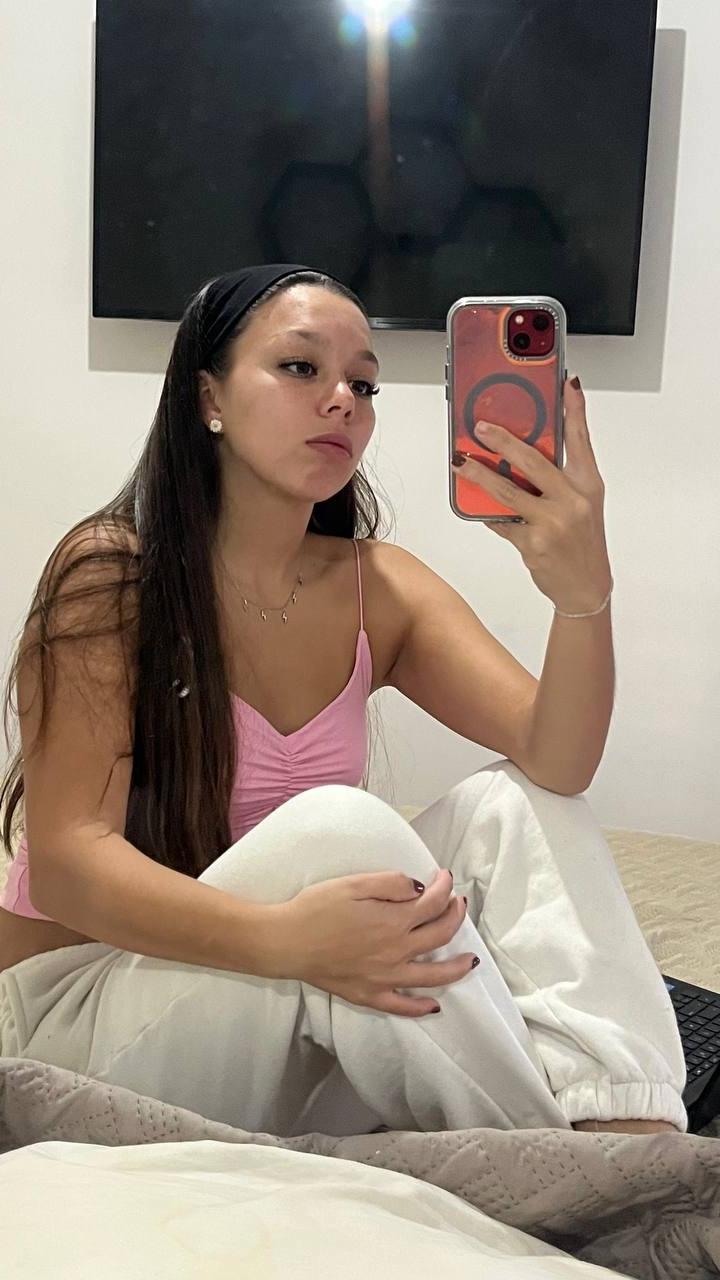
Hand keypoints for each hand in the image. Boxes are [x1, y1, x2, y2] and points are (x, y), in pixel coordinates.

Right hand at [277, 868, 475, 1016]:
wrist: (287, 941)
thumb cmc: (316, 908)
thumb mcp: (354, 883)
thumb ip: (391, 883)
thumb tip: (419, 888)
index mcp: (394, 921)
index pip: (432, 902)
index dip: (444, 886)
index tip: (445, 877)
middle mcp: (396, 951)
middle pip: (440, 935)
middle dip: (455, 916)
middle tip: (458, 904)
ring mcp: (385, 977)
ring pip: (433, 975)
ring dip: (456, 967)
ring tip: (471, 960)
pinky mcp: (369, 995)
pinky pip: (402, 1006)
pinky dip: (421, 1007)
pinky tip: (434, 1005)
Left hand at [451, 377, 612, 613]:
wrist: (586, 587)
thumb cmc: (582, 542)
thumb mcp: (582, 504)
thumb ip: (560, 477)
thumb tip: (524, 451)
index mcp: (588, 485)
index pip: (581, 439)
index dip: (575, 410)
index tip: (565, 385)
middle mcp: (574, 500)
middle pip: (535, 461)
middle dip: (504, 441)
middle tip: (481, 428)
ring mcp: (553, 522)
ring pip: (508, 491)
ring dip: (480, 475)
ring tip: (460, 463)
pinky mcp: (533, 543)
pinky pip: (502, 521)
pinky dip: (487, 512)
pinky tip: (475, 504)